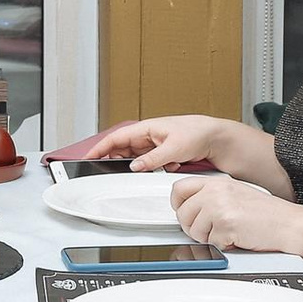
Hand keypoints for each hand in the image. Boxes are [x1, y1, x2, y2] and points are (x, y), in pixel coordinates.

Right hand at [84, 114, 228, 171]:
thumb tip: (135, 166)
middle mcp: (147, 136)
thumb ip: (152, 159)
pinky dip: (149, 170)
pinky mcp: (161, 154)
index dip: (99, 148)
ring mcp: (153, 145)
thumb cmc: (197, 133)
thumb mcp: (173, 148)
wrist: (215, 137)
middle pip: (122, 150)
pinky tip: (158, 171)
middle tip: (107, 172)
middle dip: (115, 161)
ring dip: (136, 167)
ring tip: (137, 172)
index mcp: (145, 128)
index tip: (87, 157)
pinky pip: (147, 164)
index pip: (115, 138)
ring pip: (135, 159)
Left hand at [170, 176, 298, 253]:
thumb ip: (211, 196)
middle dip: (192, 227)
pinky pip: (210, 242)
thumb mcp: (236, 194)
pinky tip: (236, 238)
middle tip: (210, 231)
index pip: (179, 188)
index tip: (182, 212)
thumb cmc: (267, 213)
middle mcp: (215, 191)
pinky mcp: (225, 224)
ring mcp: (218, 207)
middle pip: (182, 213)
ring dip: (208, 238)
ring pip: (193, 230)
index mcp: (216, 182)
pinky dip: (222, 246)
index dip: (178, 204)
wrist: (288, 225)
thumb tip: (188, 208)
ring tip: (227, 233)